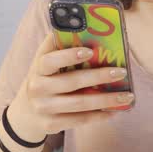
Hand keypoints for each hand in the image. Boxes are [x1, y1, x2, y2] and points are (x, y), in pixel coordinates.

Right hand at [5, 33, 135, 139]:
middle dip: (98, 77)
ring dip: (105, 100)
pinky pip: (78, 120)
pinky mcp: (51, 124)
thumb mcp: (45, 63)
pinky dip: (98, 116)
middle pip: (70, 82)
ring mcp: (43, 108)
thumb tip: (86, 27)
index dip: (69, 56)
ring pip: (78, 104)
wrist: (25, 113)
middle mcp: (38, 88)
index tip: (90, 51)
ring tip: (127, 95)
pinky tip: (114, 111)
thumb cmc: (45, 80)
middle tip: (121, 72)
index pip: (50, 60)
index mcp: (38, 68)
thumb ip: (59, 46)